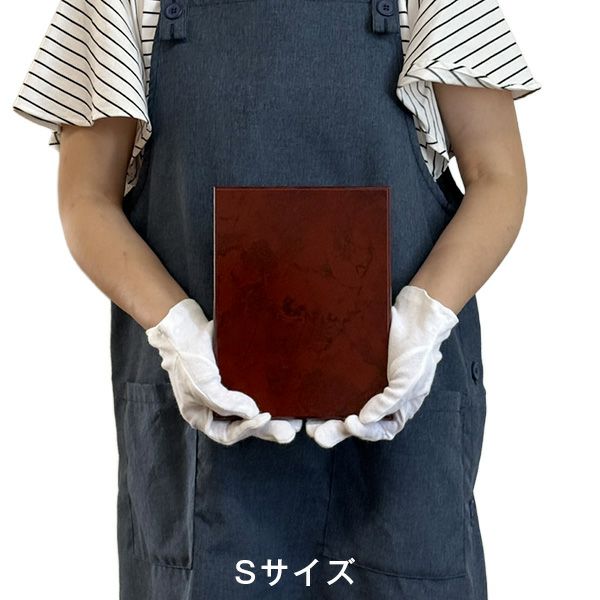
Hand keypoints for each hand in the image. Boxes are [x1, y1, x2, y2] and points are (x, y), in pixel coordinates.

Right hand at [146, 298, 302, 445]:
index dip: (247, 429)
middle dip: (267, 430)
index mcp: (202, 416)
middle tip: (289, 432)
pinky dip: (267, 396)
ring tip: (294, 421)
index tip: (265, 417)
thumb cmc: (188, 360)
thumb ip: (226, 404)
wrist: (186, 329)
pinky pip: (253, 391)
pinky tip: (284, 398)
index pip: (227, 434)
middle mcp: (215, 408)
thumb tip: (253, 413)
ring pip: (251, 411)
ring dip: (272, 417)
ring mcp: (226, 393)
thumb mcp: (203, 387)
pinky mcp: (236, 377)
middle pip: (244, 425)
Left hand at [305, 285, 457, 447]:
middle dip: (336, 430)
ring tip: (310, 423)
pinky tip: (313, 396)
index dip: (364, 431)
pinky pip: (340, 384)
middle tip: (316, 433)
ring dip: (328, 417)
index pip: (380, 429)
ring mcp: (368, 385)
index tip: (348, 423)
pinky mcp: (356, 370)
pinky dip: (328, 392)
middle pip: (357, 422)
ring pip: (345, 407)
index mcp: (399, 408)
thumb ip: (389, 403)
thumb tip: (364, 419)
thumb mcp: (410, 382)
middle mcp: (381, 401)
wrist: (415, 318)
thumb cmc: (419, 352)